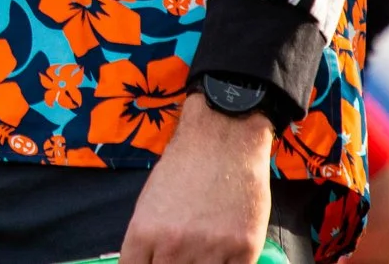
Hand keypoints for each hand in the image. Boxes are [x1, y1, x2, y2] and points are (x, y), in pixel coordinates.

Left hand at [119, 95, 273, 263]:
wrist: (223, 137)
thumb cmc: (183, 165)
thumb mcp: (150, 201)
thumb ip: (148, 239)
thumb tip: (149, 262)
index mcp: (144, 232)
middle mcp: (174, 245)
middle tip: (180, 257)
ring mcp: (210, 250)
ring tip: (202, 255)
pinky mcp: (243, 249)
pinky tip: (222, 259)